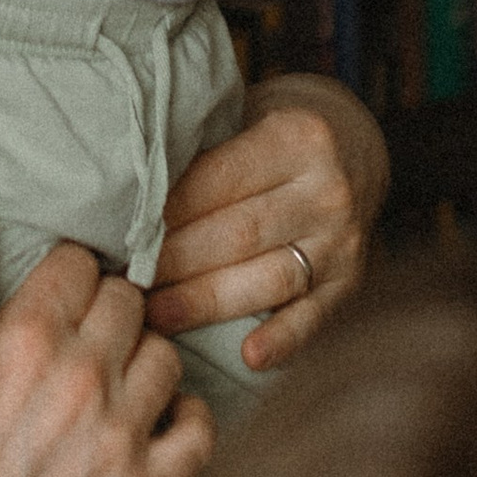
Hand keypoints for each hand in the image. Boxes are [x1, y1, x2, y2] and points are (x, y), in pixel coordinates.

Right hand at [0, 241, 211, 476]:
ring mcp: (116, 434)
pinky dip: (187, 419)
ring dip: (144, 365)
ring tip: (119, 383)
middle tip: (93, 338)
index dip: (73, 276)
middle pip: (129, 301)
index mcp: (23, 340)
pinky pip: (199, 431)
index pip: (80, 262)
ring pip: (167, 356)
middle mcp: (77, 377)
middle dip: (111, 314)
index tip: (68, 295)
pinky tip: (162, 421)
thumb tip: (36, 279)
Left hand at [147, 79, 388, 374]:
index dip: (164, 211)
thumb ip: (204, 150)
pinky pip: (313, 317)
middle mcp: (327, 190)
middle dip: (174, 261)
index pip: (217, 179)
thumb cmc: (276, 136)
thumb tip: (127, 193)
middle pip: (238, 233)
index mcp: (298, 137)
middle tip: (124, 281)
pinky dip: (282, 340)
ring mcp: (342, 242)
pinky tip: (249, 356)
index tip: (120, 233)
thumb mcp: (248, 119)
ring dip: (206, 302)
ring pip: (267, 278)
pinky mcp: (348, 284)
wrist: (356, 149)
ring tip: (155, 316)